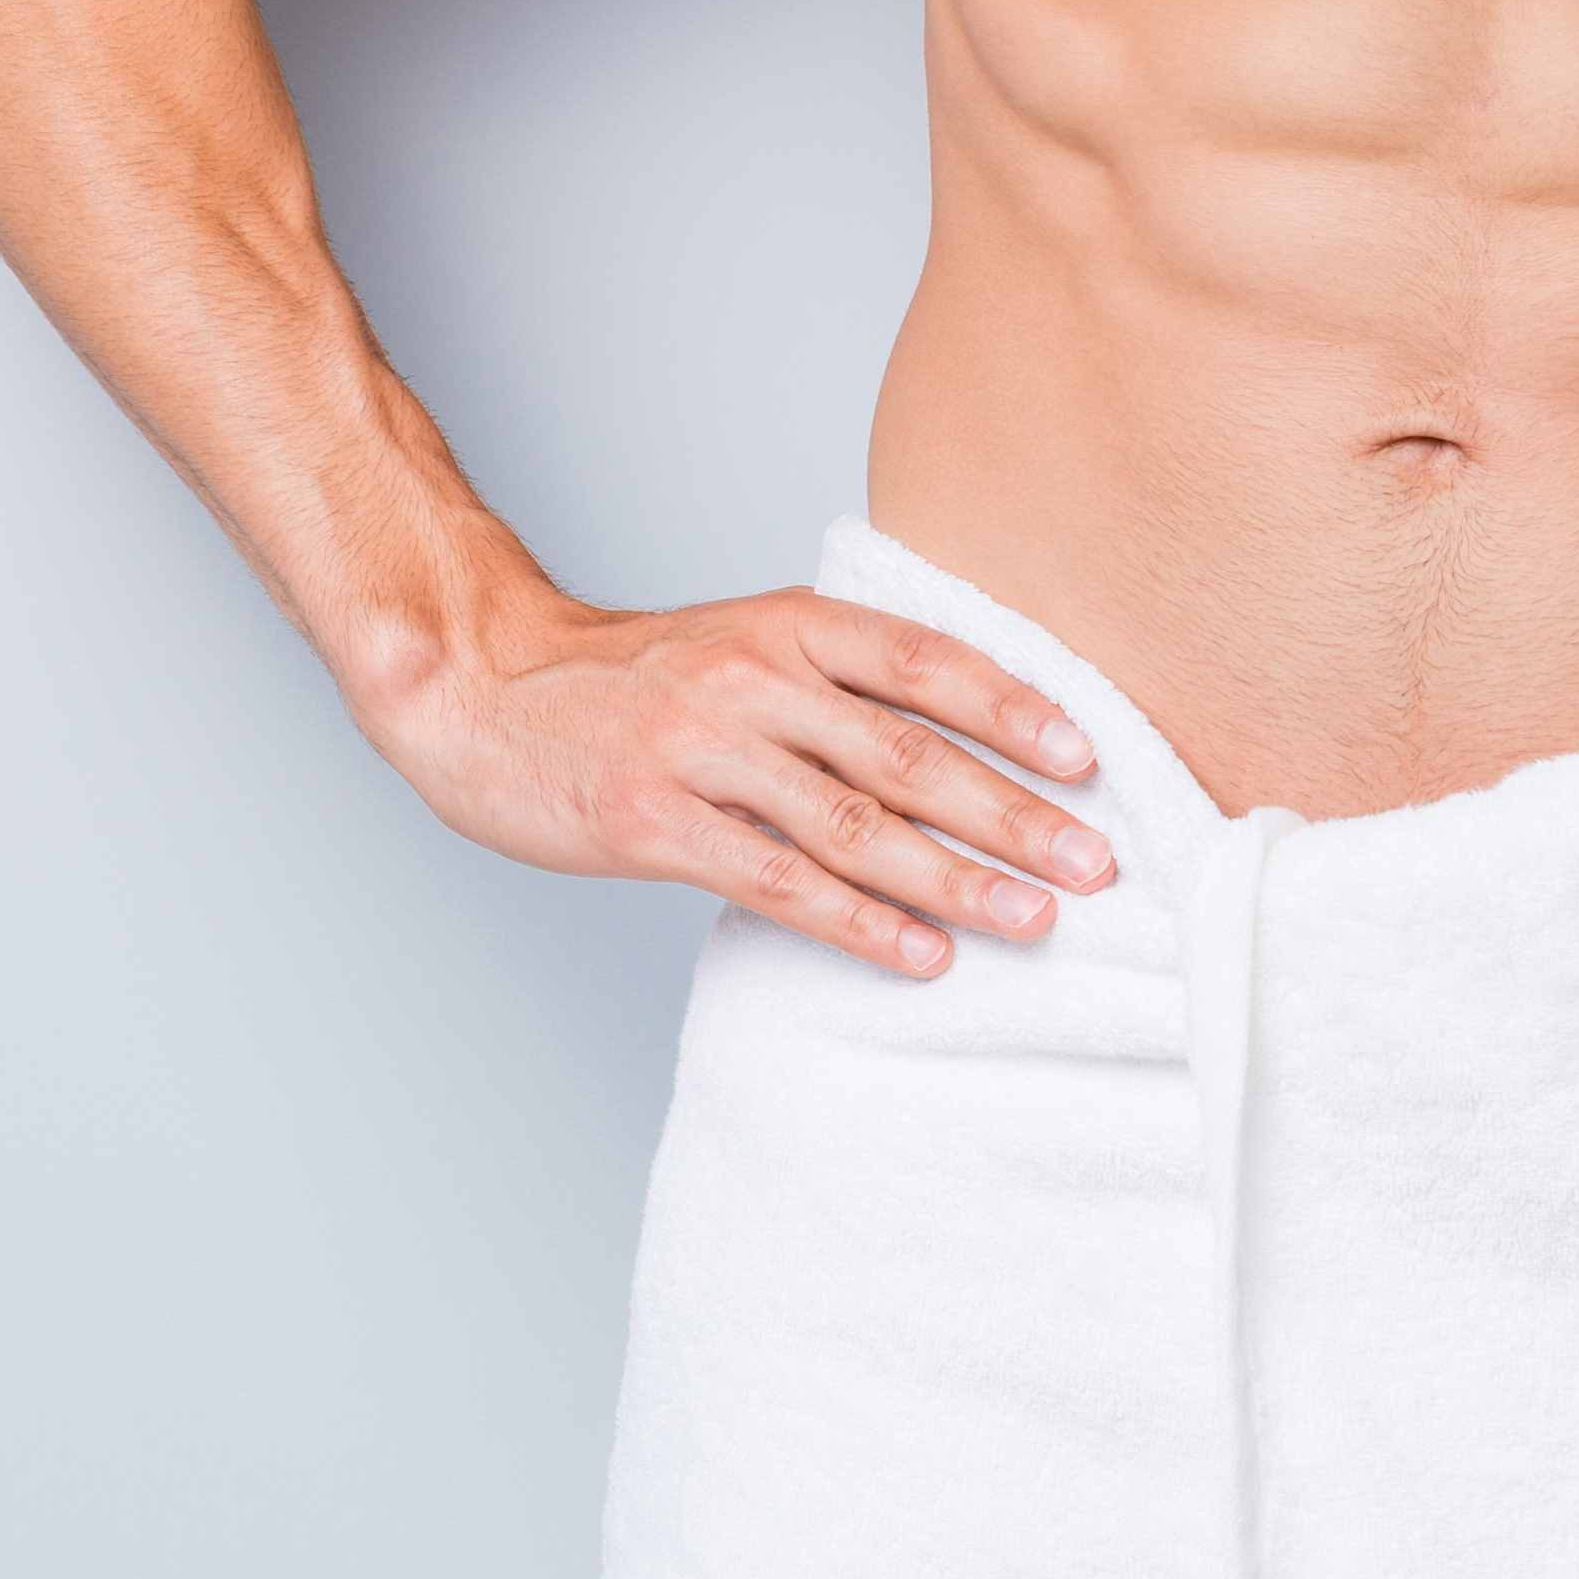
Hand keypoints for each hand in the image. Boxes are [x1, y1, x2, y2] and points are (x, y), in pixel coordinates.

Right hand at [387, 587, 1116, 978]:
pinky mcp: (654, 823)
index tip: (1086, 761)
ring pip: (854, 825)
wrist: (484, 690)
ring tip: (1031, 918)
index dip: (1013, 709)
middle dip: (1012, 813)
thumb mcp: (741, 644)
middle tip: (1094, 864)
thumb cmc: (633, 679)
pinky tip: (920, 955)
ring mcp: (700, 749)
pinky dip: (858, 924)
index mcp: (787, 624)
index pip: (925, 659)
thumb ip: (838, 679)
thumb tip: (969, 740)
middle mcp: (753, 678)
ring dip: (955, 880)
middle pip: (908, 752)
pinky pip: (778, 881)